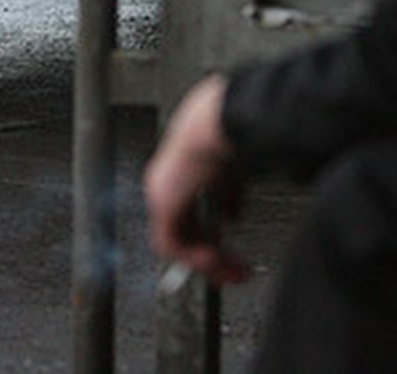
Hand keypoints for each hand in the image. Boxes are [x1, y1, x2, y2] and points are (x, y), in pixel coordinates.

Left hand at [143, 74, 248, 283]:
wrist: (216, 125)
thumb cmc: (224, 137)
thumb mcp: (228, 171)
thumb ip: (227, 194)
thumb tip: (233, 215)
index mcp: (176, 172)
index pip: (187, 212)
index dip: (209, 234)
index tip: (229, 249)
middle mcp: (164, 184)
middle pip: (183, 230)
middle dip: (212, 253)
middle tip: (236, 269)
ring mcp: (161, 194)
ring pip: (177, 241)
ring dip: (208, 261)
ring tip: (233, 271)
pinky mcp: (163, 205)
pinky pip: (172, 244)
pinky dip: (196, 259)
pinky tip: (221, 263)